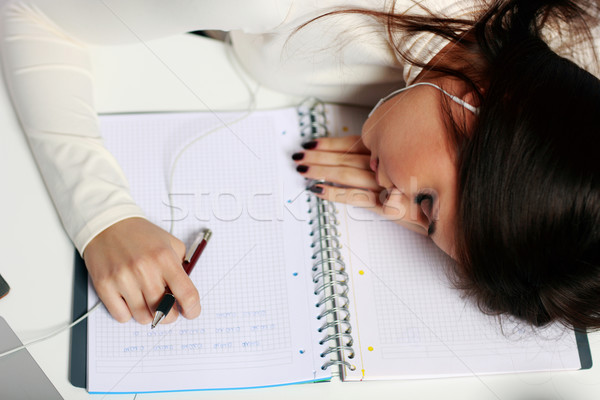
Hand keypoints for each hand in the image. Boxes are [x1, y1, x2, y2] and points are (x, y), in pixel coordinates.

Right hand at [83, 217, 200, 323]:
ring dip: (149, 314)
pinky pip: (122, 316)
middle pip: (165, 312)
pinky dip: (128, 313)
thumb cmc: (140, 235)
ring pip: (143, 318)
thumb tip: (186, 294)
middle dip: (170, 315)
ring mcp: (123, 279)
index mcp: (164, 258)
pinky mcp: (104, 286)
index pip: (187, 294)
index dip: (192, 309)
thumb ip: (182, 267)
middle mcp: (144, 269)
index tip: (191, 312)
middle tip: (168, 308)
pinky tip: (130, 299)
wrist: (108, 224)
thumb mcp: (170, 243)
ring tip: (147, 301)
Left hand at [293, 136, 422, 231]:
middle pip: (344, 157)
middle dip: (318, 157)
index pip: (352, 144)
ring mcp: (385, 184)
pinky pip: (355, 197)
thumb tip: (368, 161)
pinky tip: (319, 190)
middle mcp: (385, 165)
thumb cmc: (431, 191)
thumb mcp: (409, 170)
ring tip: (302, 170)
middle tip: (299, 156)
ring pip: (346, 173)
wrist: (453, 211)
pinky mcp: (386, 206)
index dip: (329, 144)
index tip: (312, 142)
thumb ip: (388, 162)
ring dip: (321, 170)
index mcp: (388, 152)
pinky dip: (335, 193)